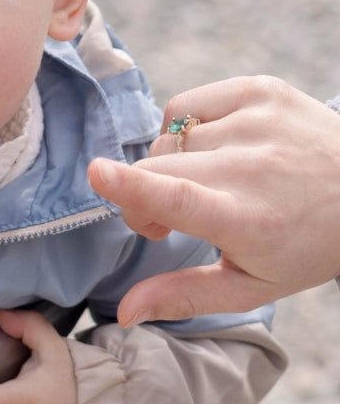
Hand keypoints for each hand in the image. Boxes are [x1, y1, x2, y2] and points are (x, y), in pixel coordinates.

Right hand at [88, 76, 339, 324]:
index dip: (133, 187)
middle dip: (143, 198)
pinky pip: (186, 106)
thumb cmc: (307, 243)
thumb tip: (123, 313)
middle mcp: (252, 165)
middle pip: (155, 170)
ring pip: (168, 141)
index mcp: (246, 218)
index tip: (97, 173)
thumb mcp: (252, 286)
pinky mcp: (259, 90)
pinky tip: (214, 150)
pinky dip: (187, 130)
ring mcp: (257, 120)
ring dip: (169, 167)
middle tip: (168, 226)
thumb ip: (183, 296)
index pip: (179, 196)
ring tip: (202, 185)